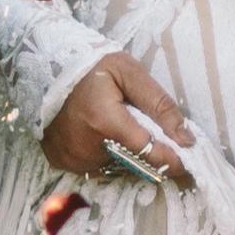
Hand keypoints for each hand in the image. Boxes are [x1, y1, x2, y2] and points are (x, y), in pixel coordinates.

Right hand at [40, 47, 196, 181]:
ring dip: (127, 155)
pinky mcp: (62, 162)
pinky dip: (105, 155)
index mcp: (105, 122)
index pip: (149, 153)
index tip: (189, 161)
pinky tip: (100, 134)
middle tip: (152, 133)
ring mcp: (72, 159)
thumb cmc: (91, 66)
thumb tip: (186, 138)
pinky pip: (96, 167)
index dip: (172, 159)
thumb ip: (160, 105)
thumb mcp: (130, 73)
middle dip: (149, 153)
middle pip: (135, 163)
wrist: (45, 67)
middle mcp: (87, 148)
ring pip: (116, 168)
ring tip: (120, 127)